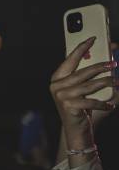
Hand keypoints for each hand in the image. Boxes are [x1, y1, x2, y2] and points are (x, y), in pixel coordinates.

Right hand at [50, 37, 116, 163]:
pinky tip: (110, 105)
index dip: (82, 47)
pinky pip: (91, 101)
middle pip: (82, 72)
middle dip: (100, 66)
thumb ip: (93, 76)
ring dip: (106, 83)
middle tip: (114, 63)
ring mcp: (61, 96)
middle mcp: (56, 85)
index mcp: (58, 78)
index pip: (70, 58)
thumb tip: (109, 62)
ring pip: (89, 85)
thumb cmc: (82, 108)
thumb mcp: (87, 90)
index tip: (93, 38)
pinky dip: (104, 103)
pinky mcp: (69, 106)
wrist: (76, 131)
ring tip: (117, 81)